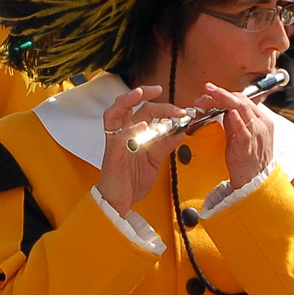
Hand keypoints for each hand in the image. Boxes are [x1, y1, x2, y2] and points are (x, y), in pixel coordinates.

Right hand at [97, 86, 186, 217]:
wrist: (118, 203)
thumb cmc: (131, 181)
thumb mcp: (154, 160)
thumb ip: (165, 145)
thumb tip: (180, 131)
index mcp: (132, 133)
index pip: (145, 110)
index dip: (163, 107)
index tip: (180, 111)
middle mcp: (122, 134)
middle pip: (131, 106)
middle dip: (146, 95)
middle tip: (162, 92)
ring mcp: (116, 143)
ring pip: (114, 113)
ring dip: (126, 100)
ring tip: (139, 93)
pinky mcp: (113, 154)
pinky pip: (118, 137)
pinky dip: (130, 130)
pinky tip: (141, 126)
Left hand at [198, 82, 276, 191]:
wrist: (255, 182)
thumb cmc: (247, 159)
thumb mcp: (241, 136)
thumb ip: (233, 122)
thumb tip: (221, 109)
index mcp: (261, 120)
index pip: (243, 99)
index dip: (225, 94)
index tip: (210, 92)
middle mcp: (262, 124)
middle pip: (241, 101)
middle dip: (221, 94)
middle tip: (206, 90)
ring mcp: (257, 134)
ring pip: (242, 109)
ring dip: (223, 100)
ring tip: (208, 97)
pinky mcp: (249, 146)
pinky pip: (244, 130)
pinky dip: (237, 120)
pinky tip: (229, 112)